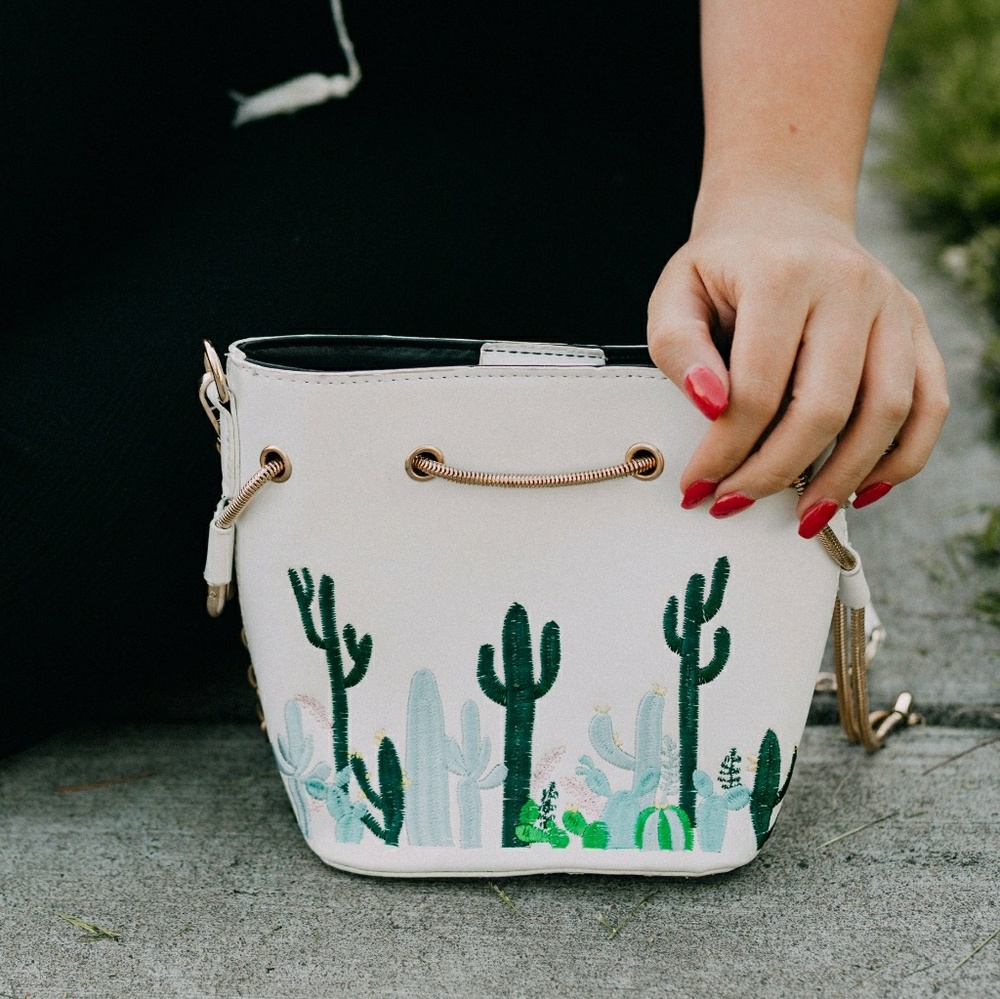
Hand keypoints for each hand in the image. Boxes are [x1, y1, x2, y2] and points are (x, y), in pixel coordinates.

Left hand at [647, 192, 948, 536]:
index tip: (697, 486)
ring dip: (842, 479)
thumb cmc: (724, 266)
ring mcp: (893, 307)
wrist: (783, 216)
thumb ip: (679, 348)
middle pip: (824, 408)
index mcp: (784, 274)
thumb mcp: (676, 294)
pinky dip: (902, 459)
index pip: (758, 389)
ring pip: (886, 413)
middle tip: (735, 505)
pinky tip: (861, 492)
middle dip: (776, 473)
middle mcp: (851, 286)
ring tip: (800, 516)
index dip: (725, 451)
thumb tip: (712, 406)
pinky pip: (929, 405)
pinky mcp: (916, 328)